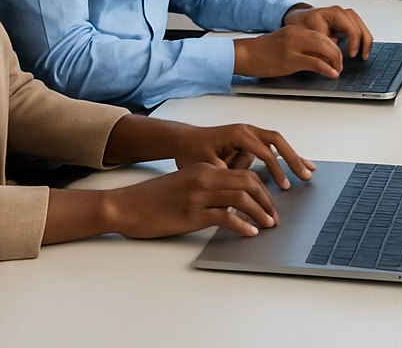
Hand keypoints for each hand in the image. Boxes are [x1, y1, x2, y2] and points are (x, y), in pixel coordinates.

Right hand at [101, 163, 280, 237]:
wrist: (126, 205)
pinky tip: (250, 233)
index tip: (271, 204)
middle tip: (275, 216)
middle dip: (267, 200)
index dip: (263, 189)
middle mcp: (204, 177)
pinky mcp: (191, 213)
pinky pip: (224, 217)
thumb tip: (234, 200)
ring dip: (260, 212)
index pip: (244, 173)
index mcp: (204, 168)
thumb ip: (208, 186)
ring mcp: (198, 194)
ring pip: (240, 197)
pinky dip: (241, 225)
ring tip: (268, 225)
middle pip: (248, 182)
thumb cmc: (154, 199)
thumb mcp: (185, 184)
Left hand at [171, 123, 315, 188]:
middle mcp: (247, 130)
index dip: (276, 169)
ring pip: (277, 143)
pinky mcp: (249, 141)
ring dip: (293, 157)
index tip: (284, 185)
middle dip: (293, 158)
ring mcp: (249, 134)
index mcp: (238, 134)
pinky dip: (285, 156)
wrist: (183, 140)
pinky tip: (297, 164)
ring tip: (309, 170)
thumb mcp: (205, 164)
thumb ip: (223, 173)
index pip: (264, 151)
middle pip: (277, 141)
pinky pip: (271, 147)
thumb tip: (237, 187)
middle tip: (306, 174)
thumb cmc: (192, 150)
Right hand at [233, 26, 345, 78]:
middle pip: (326, 40)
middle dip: (337, 53)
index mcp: (295, 30)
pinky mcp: (290, 59)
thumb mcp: (282, 42)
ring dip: (335, 60)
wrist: (245, 54)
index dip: (332, 46)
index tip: (336, 55)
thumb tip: (315, 56)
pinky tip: (331, 73)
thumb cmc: (260, 51)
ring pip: (324, 49)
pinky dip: (327, 68)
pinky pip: (315, 62)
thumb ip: (298, 45)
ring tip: (337, 70)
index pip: (321, 34)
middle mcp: (296, 35)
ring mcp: (293, 47)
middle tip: (339, 64)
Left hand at [282, 3, 372, 59]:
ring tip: (365, 54)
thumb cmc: (301, 24)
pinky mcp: (345, 21)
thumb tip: (330, 61)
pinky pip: (358, 28)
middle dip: (363, 42)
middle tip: (362, 56)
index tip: (351, 55)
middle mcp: (340, 13)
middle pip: (359, 26)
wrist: (297, 18)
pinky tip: (362, 48)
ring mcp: (343, 16)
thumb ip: (321, 47)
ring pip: (361, 26)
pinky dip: (362, 38)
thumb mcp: (309, 36)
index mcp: (333, 14)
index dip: (353, 43)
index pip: (350, 28)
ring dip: (365, 40)